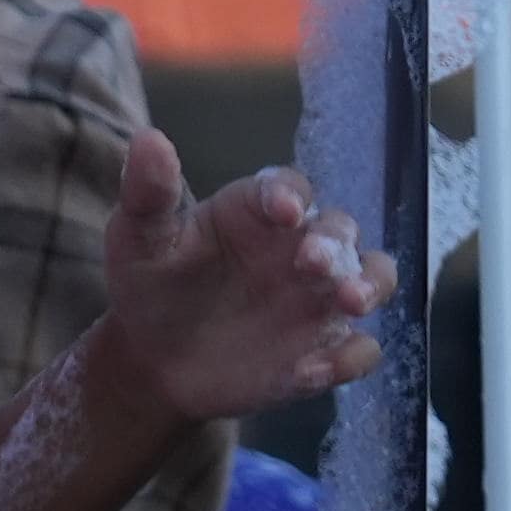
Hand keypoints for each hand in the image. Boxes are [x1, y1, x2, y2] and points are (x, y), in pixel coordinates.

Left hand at [96, 128, 385, 425]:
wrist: (151, 361)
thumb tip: (148, 138)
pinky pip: (357, 349)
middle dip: (335, 242)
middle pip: (340, 230)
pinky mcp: (323, 348)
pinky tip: (306, 372)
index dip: (290, 195)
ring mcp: (318, 298)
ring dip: (370, 284)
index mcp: (258, 211)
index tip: (283, 210)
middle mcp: (299, 247)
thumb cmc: (149, 284)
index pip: (289, 188)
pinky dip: (346, 358)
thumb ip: (148, 193)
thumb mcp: (138, 239)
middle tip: (312, 262)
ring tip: (350, 301)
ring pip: (373, 277)